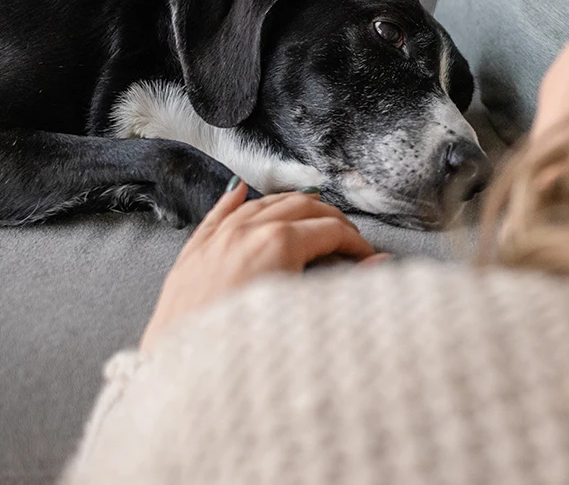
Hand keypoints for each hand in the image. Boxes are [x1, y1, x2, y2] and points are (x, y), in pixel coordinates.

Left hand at [140, 178, 381, 349]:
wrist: (187, 377)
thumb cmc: (246, 353)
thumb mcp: (308, 316)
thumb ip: (348, 285)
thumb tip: (381, 264)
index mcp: (279, 242)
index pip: (331, 230)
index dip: (357, 242)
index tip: (368, 256)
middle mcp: (247, 231)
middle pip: (300, 207)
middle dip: (330, 218)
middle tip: (348, 236)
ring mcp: (217, 240)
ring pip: (260, 204)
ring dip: (290, 204)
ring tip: (310, 211)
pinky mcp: (193, 255)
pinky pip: (216, 216)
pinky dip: (232, 200)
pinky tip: (240, 190)